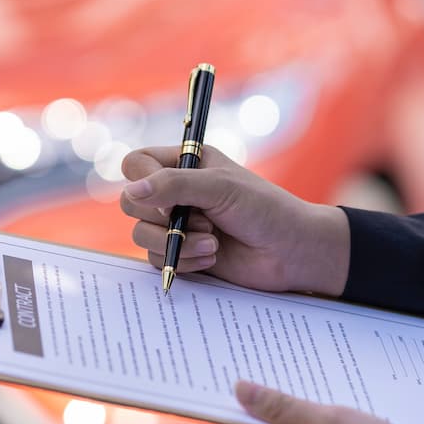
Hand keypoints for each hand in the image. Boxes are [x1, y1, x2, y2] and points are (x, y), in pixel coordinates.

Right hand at [120, 145, 349, 295]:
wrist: (292, 253)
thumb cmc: (265, 209)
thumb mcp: (220, 187)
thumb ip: (174, 185)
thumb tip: (132, 191)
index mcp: (185, 163)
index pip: (137, 164)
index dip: (142, 181)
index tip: (166, 200)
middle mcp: (175, 192)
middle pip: (132, 203)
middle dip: (162, 219)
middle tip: (199, 221)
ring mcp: (176, 224)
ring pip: (142, 235)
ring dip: (176, 243)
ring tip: (212, 244)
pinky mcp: (181, 252)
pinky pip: (157, 259)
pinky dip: (183, 259)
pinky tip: (213, 257)